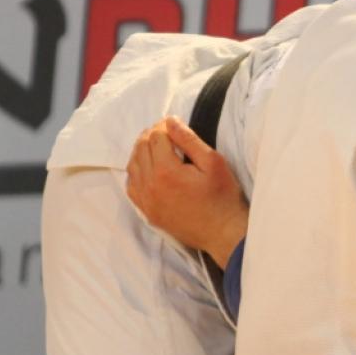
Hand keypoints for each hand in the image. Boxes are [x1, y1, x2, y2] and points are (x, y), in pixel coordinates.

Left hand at [126, 116, 248, 267]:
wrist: (223, 233)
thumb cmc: (222, 197)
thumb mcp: (213, 162)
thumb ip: (189, 140)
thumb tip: (170, 121)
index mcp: (166, 171)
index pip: (155, 137)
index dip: (164, 125)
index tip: (174, 123)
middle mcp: (150, 186)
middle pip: (140, 149)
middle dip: (151, 135)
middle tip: (165, 131)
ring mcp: (146, 202)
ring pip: (132, 166)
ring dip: (141, 151)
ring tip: (156, 146)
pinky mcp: (148, 213)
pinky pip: (132, 187)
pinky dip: (136, 172)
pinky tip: (148, 168)